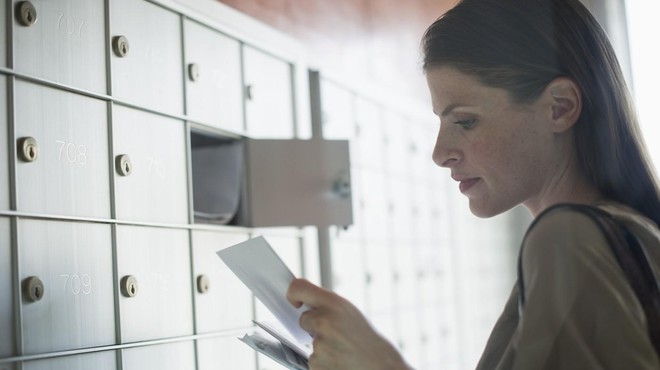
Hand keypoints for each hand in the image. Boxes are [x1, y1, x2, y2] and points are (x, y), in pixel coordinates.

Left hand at [287, 278, 410, 369]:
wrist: (380, 365)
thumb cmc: (366, 339)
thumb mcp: (349, 312)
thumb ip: (326, 304)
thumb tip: (301, 300)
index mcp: (334, 303)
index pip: (299, 287)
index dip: (293, 293)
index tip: (294, 301)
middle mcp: (324, 320)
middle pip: (303, 319)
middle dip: (314, 326)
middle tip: (336, 333)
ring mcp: (319, 343)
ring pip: (308, 341)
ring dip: (320, 346)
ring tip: (341, 349)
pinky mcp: (316, 363)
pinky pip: (311, 359)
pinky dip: (322, 361)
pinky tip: (338, 360)